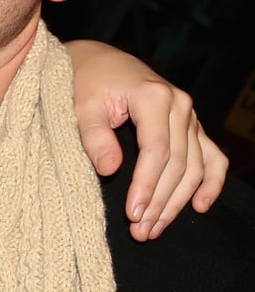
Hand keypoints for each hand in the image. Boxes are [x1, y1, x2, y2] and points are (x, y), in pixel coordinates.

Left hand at [65, 39, 228, 241]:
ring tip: (155, 227)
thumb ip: (95, 136)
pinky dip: (210, 181)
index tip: (132, 214)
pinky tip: (200, 205)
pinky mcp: (189, 123)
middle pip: (178, 164)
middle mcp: (178, 104)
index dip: (146, 186)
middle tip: (141, 230)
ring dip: (178, 200)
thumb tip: (110, 170)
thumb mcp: (81, 106)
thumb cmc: (84, 81)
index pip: (157, 152)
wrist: (95, 60)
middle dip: (160, 201)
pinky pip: (211, 155)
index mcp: (153, 96)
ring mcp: (188, 114)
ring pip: (195, 166)